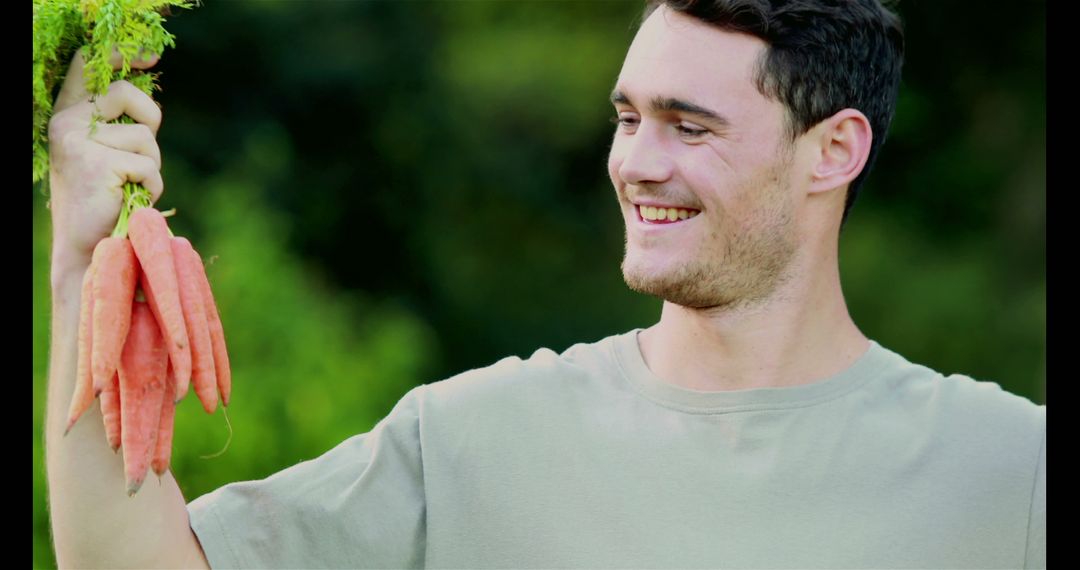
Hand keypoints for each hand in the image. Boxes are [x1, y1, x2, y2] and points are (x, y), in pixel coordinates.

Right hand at [48, 48, 163, 272]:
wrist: (87, 247)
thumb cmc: (104, 200)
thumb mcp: (106, 153)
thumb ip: (117, 124)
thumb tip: (149, 104)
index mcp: (68, 114)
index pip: (89, 65)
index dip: (120, 54)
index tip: (151, 56)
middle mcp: (67, 122)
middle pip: (128, 94)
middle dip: (150, 122)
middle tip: (142, 157)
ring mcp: (79, 142)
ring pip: (145, 136)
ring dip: (151, 166)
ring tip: (128, 187)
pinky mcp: (98, 164)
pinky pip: (149, 166)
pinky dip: (152, 186)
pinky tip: (130, 200)